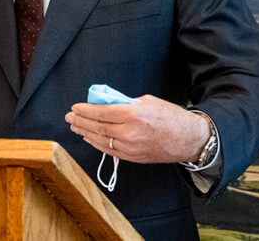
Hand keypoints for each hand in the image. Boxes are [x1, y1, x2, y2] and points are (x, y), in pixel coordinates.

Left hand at [65, 95, 209, 163]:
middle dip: (81, 121)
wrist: (188, 139)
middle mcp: (130, 132)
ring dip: (85, 133)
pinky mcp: (133, 157)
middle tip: (70, 117)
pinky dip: (97, 144)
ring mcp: (130, 147)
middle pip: (98, 127)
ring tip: (75, 127)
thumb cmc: (172, 117)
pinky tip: (89, 138)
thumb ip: (127, 103)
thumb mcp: (149, 102)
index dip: (86, 110)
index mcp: (134, 115)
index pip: (102, 112)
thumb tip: (108, 103)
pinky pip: (109, 150)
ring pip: (101, 140)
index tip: (76, 107)